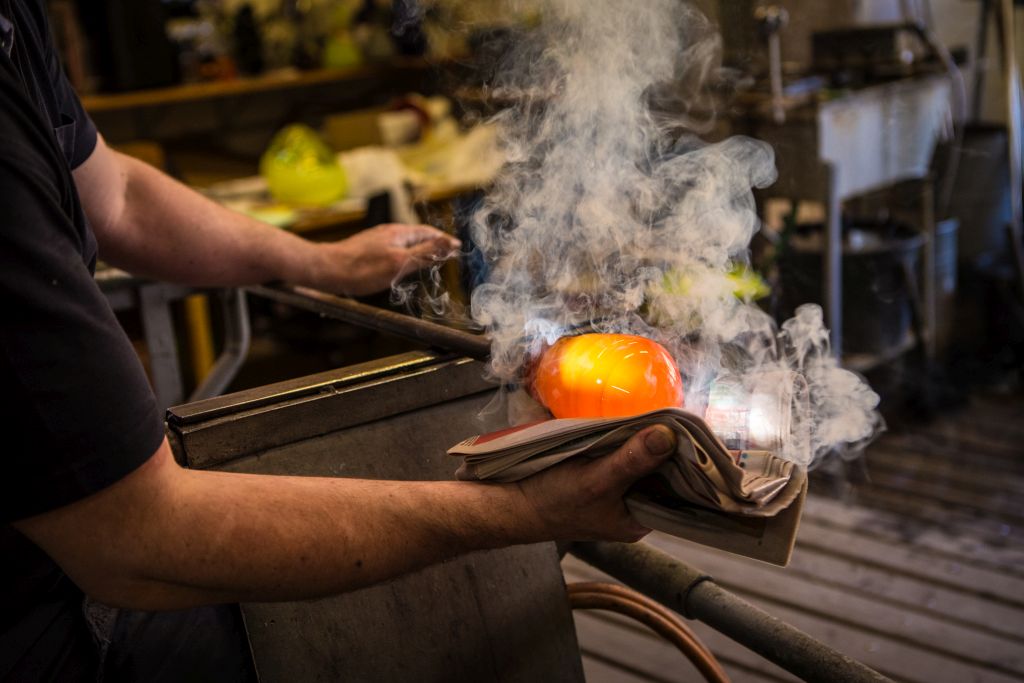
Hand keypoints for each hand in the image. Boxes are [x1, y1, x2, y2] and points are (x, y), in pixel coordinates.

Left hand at [309, 223, 460, 295]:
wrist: (326, 270)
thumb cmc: (362, 269)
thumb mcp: (400, 262)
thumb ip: (426, 252)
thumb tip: (450, 243)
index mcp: (399, 233)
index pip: (429, 233)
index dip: (444, 240)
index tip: (457, 247)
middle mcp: (388, 233)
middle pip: (417, 236)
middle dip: (433, 243)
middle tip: (446, 253)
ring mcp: (376, 240)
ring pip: (404, 243)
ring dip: (418, 250)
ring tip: (428, 260)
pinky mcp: (367, 249)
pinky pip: (393, 249)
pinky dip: (404, 256)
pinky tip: (400, 266)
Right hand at [514, 425, 676, 542]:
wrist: (513, 502)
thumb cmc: (553, 501)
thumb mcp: (596, 481)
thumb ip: (631, 461)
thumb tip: (667, 436)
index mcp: (641, 518)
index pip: (679, 489)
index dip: (688, 461)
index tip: (692, 432)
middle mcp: (634, 505)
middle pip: (663, 471)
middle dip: (668, 447)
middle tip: (676, 415)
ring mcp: (618, 489)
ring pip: (644, 460)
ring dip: (648, 440)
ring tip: (659, 413)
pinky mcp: (603, 473)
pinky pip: (625, 454)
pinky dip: (629, 439)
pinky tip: (632, 423)